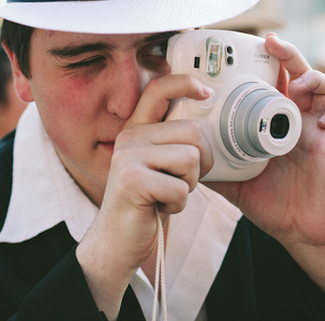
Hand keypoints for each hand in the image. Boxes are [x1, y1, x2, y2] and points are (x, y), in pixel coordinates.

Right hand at [76, 74, 213, 318]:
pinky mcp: (133, 179)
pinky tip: (158, 207)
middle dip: (200, 163)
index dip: (184, 83)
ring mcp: (128, 156)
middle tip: (180, 181)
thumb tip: (207, 126)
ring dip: (188, 185)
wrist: (117, 242)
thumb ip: (174, 143)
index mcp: (137, 130)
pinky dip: (178, 203)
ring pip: (191, 159)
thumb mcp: (159, 166)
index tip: (205, 91)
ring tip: (165, 194)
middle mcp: (130, 137)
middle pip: (193, 132)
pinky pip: (181, 187)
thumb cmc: (145, 204)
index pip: (158, 90)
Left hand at [205, 33, 324, 305]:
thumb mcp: (233, 177)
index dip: (267, 62)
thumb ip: (211, 163)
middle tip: (271, 42)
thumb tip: (179, 152)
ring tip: (297, 87)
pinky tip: (319, 121)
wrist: (298, 230)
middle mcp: (298, 119)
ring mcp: (319, 130)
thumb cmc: (268, 200)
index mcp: (275, 121)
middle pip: (300, 74)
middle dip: (289, 54)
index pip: (274, 81)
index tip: (251, 46)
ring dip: (314, 79)